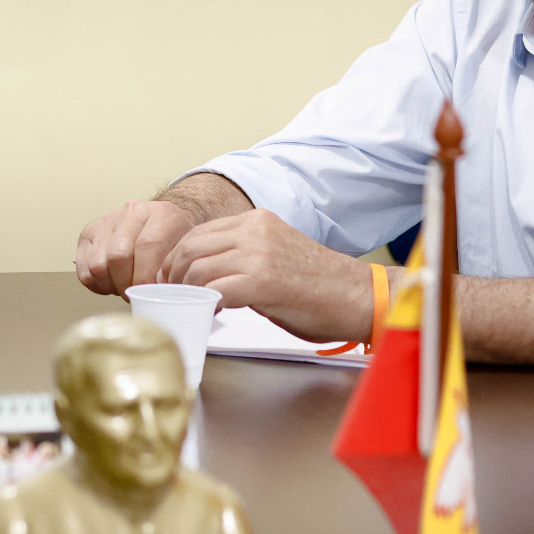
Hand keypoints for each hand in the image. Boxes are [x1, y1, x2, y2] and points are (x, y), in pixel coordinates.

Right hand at [75, 200, 198, 296]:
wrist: (161, 225)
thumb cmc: (173, 244)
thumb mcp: (184, 253)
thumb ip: (176, 271)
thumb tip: (161, 294)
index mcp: (162, 214)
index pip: (147, 246)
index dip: (145, 277)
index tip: (149, 293)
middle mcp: (133, 211)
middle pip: (119, 256)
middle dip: (126, 285)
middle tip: (136, 295)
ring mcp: (108, 220)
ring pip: (98, 265)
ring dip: (111, 285)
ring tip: (125, 286)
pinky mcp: (89, 233)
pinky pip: (84, 270)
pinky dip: (97, 285)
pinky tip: (112, 283)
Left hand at [160, 208, 373, 343]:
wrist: (360, 296)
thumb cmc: (320, 285)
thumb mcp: (275, 255)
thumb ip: (241, 257)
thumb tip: (204, 275)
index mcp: (257, 220)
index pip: (198, 232)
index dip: (178, 257)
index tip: (173, 278)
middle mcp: (255, 230)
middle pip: (190, 247)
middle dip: (175, 275)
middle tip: (175, 296)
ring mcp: (259, 254)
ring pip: (198, 268)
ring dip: (188, 292)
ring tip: (195, 306)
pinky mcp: (264, 281)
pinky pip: (217, 290)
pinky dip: (208, 304)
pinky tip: (215, 313)